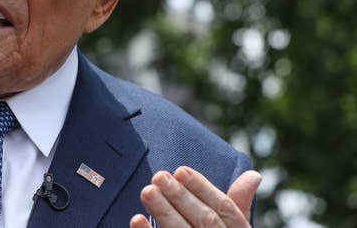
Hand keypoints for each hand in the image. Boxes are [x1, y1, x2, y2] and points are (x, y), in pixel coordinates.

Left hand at [130, 166, 261, 227]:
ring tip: (147, 191)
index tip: (180, 170)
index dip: (202, 188)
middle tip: (158, 176)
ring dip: (164, 212)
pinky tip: (137, 219)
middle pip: (203, 219)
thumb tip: (253, 175)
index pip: (224, 208)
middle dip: (180, 196)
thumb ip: (238, 205)